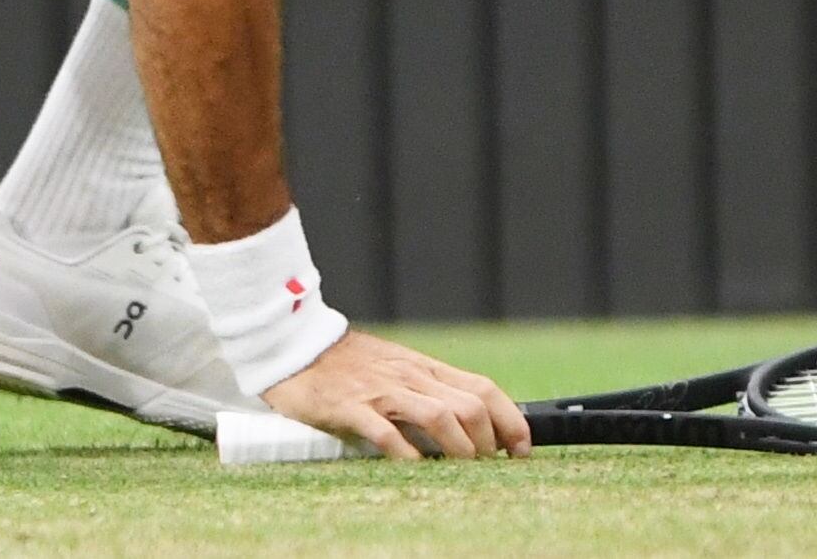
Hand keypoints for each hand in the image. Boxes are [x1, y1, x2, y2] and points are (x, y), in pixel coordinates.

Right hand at [261, 328, 530, 460]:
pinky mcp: (352, 407)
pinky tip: (415, 469)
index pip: (483, 388)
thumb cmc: (347, 364)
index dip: (510, 419)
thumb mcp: (396, 369)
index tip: (522, 449)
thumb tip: (467, 422)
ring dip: (460, 449)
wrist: (294, 345)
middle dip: (489, 441)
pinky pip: (387, 433)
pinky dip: (408, 454)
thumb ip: (427, 390)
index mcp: (424, 368)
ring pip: (440, 416)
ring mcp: (382, 391)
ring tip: (462, 471)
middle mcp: (410, 376)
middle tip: (489, 466)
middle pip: (470, 405)